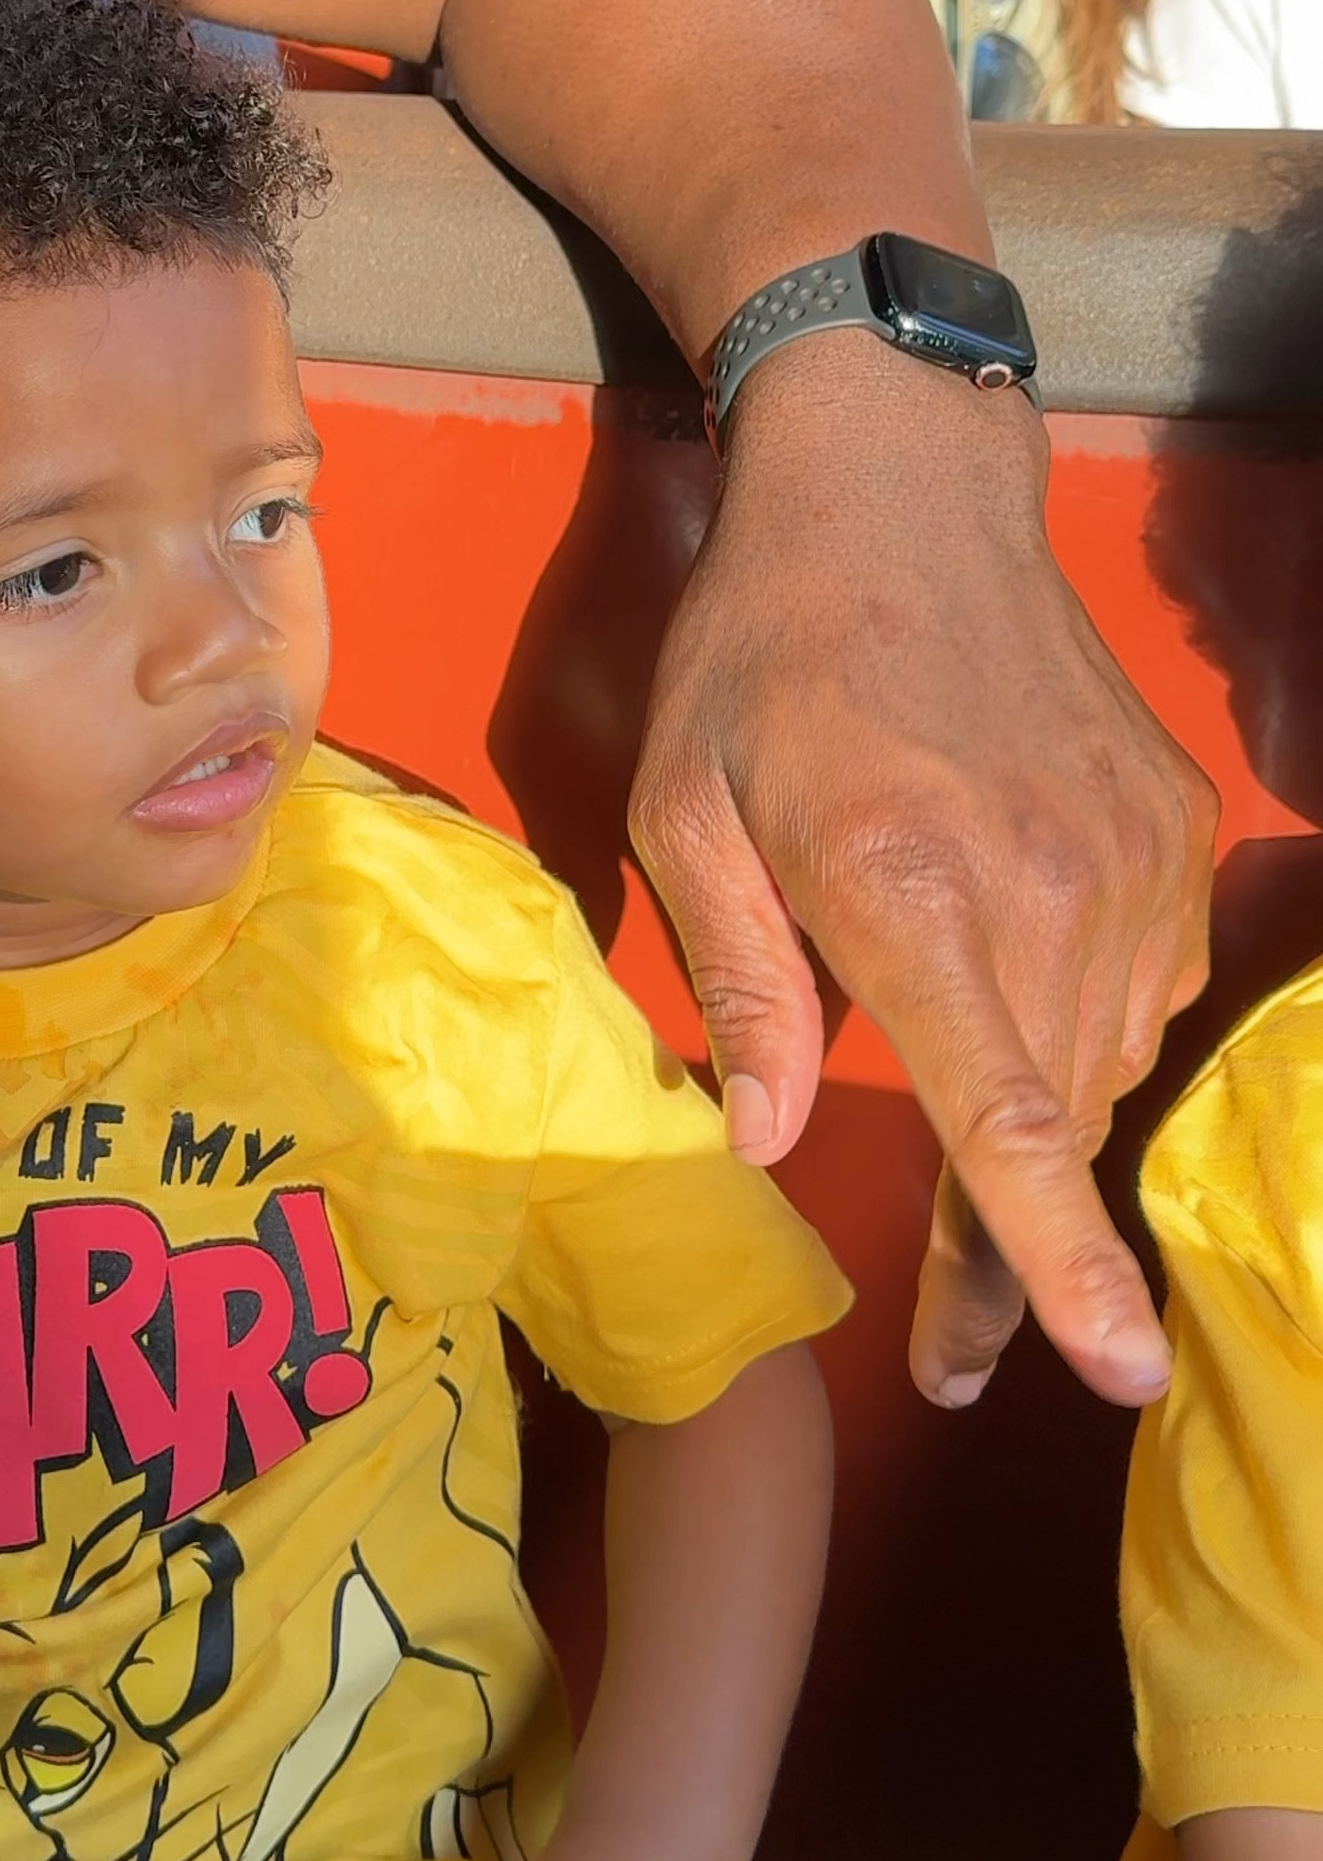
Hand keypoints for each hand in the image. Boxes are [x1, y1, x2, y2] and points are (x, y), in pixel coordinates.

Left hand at [628, 332, 1215, 1410]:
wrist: (903, 493)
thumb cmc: (763, 651)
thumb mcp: (686, 806)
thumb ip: (735, 981)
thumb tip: (769, 1140)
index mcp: (916, 897)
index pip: (1014, 1122)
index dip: (1057, 1260)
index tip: (1115, 1367)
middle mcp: (1054, 890)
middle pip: (1059, 1126)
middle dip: (1014, 1253)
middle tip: (950, 1342)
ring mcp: (1134, 858)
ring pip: (1106, 1061)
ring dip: (1037, 1105)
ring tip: (945, 1047)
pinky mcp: (1176, 825)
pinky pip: (1142, 980)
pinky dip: (1077, 1009)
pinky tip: (1005, 953)